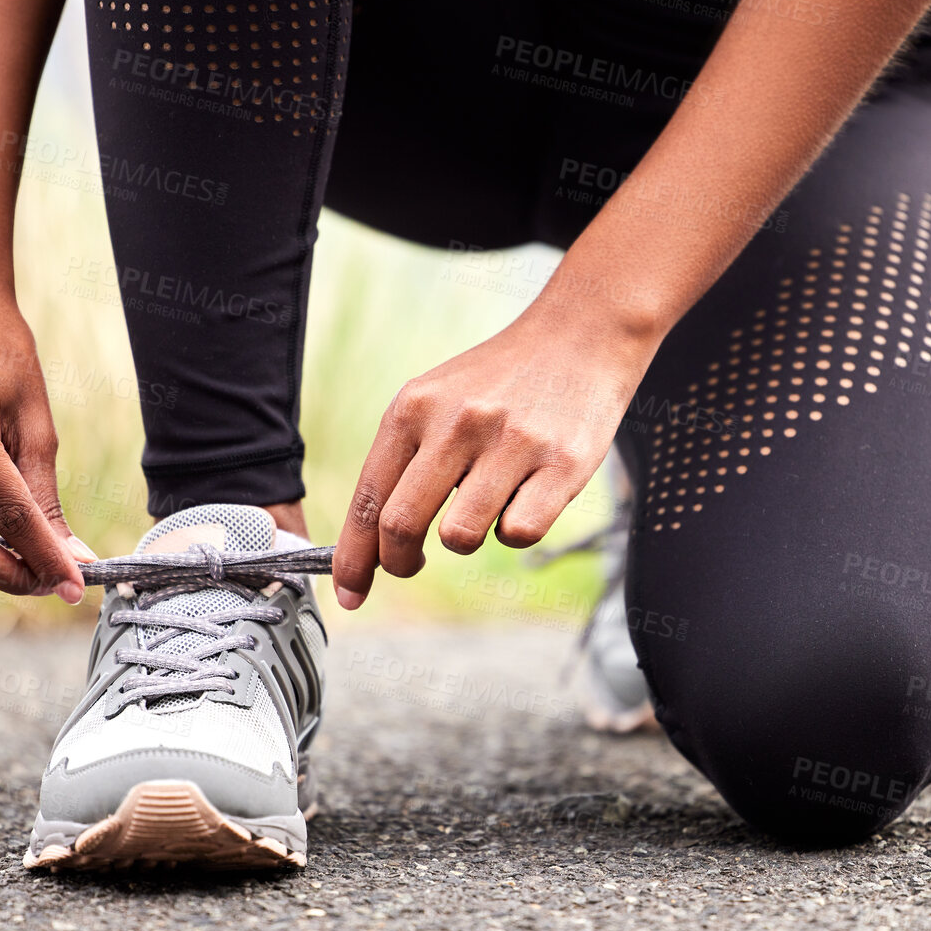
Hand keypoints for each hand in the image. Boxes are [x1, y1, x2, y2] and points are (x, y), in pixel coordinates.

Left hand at [331, 309, 655, 608]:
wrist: (580, 335)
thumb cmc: (501, 381)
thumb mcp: (436, 400)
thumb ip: (404, 461)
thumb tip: (373, 543)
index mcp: (413, 408)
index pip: (368, 498)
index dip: (353, 558)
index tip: (350, 595)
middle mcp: (456, 423)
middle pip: (402, 525)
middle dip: (399, 563)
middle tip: (411, 565)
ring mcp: (510, 443)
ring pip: (461, 537)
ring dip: (468, 539)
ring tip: (487, 504)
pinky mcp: (561, 464)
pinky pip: (519, 534)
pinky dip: (518, 529)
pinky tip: (529, 495)